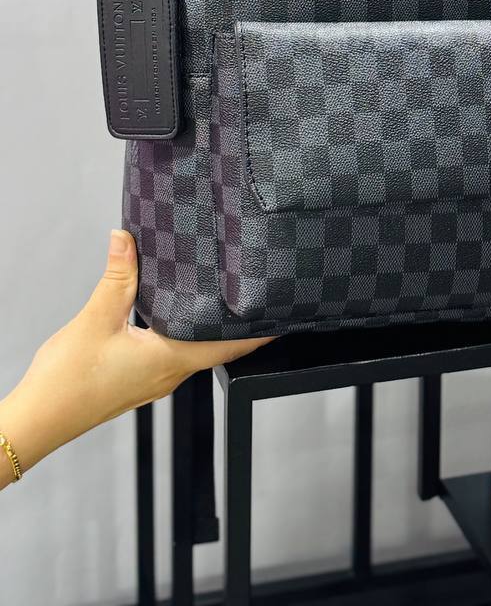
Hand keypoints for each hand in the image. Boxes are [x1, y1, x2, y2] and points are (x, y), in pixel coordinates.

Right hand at [0, 230, 270, 486]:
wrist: (37, 421)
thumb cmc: (66, 382)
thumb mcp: (94, 319)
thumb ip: (116, 277)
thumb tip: (126, 238)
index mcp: (170, 360)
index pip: (231, 346)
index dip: (261, 330)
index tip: (284, 311)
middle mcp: (170, 374)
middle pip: (219, 347)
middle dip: (243, 324)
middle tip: (262, 294)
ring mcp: (155, 381)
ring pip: (197, 350)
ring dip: (215, 328)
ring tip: (228, 299)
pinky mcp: (139, 381)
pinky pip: (176, 354)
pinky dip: (189, 333)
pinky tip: (182, 314)